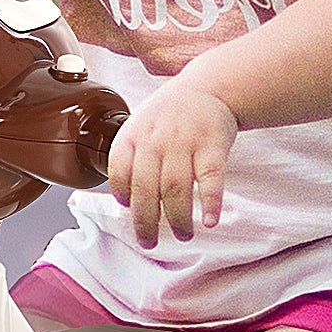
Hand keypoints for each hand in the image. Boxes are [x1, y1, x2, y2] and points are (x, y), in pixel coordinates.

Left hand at [109, 82, 237, 247]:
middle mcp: (156, 139)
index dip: (122, 194)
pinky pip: (211, 179)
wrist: (208, 88)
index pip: (119, 171)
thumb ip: (131, 159)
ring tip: (183, 235)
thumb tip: (125, 202)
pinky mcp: (213, 146)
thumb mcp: (140, 125)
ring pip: (176, 189)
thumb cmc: (170, 115)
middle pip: (146, 189)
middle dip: (146, 223)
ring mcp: (185, 142)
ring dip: (178, 219)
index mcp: (133, 135)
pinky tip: (210, 221)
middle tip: (149, 243)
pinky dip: (211, 203)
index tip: (129, 211)